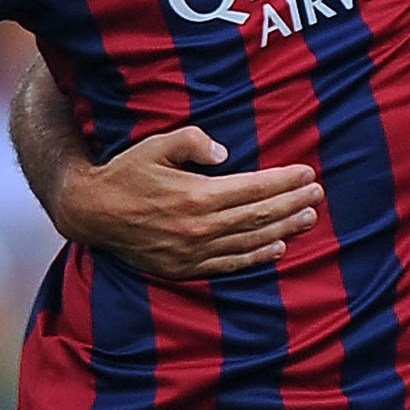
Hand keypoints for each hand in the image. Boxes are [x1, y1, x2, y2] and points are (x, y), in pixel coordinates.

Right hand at [56, 125, 323, 279]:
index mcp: (196, 195)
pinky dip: (257, 256)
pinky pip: (230, 263)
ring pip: (250, 240)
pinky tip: (278, 248)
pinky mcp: (185, 267)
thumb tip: (225, 152)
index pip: (254, 189)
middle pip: (259, 215)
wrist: (91, 212)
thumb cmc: (126, 172)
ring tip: (308, 218)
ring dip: (283, 229)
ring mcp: (193, 251)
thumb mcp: (156, 145)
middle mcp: (199, 227)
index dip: (284, 181)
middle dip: (292, 203)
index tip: (308, 174)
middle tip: (318, 194)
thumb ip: (193, 142)